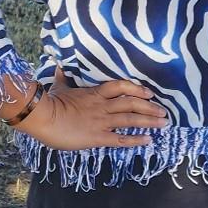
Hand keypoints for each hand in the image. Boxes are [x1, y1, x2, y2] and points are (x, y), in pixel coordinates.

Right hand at [16, 69, 168, 150]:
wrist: (43, 117)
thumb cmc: (50, 103)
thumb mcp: (59, 87)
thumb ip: (63, 77)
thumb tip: (59, 67)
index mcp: (95, 93)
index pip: (122, 87)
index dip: (137, 89)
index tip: (149, 93)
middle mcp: (103, 106)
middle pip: (132, 104)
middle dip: (150, 107)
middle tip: (164, 111)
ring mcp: (102, 121)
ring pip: (131, 120)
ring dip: (149, 121)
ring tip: (163, 123)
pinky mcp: (97, 137)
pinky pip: (120, 139)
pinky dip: (135, 140)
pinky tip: (148, 140)